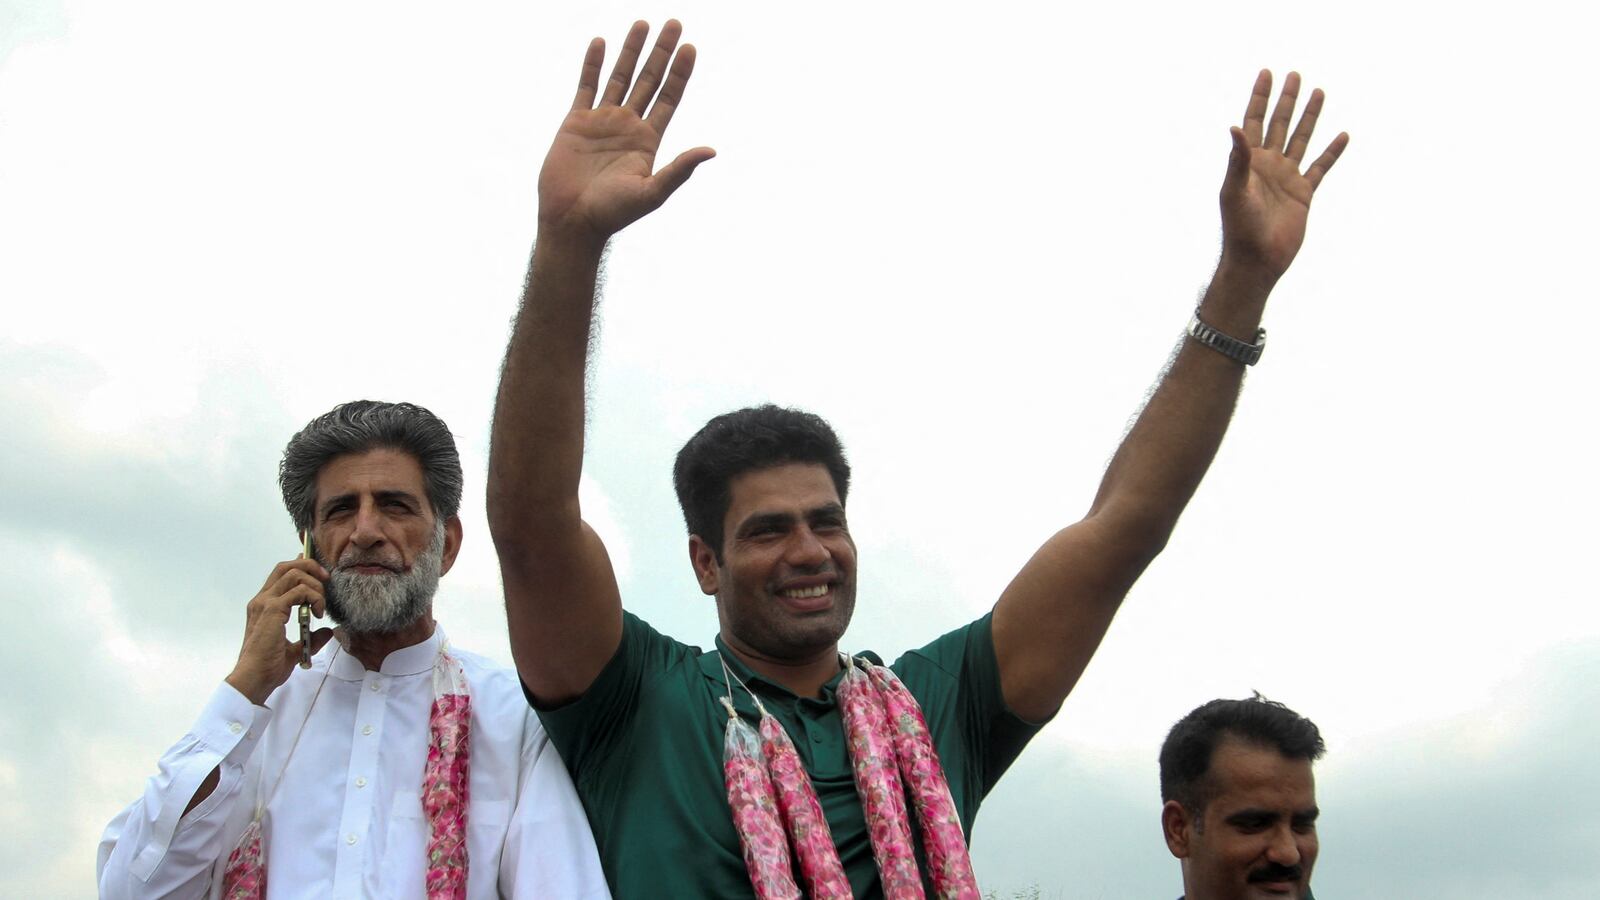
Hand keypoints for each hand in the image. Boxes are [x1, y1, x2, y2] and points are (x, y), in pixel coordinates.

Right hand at [224, 559, 332, 704]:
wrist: (254, 678)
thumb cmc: (268, 667)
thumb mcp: (295, 650)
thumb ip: (312, 639)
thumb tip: (327, 632)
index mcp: (263, 606)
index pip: (281, 575)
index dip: (300, 566)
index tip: (318, 571)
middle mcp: (262, 600)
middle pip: (286, 567)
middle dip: (310, 566)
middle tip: (326, 580)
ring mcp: (265, 603)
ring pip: (294, 574)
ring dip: (315, 585)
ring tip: (320, 606)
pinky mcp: (272, 609)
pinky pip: (299, 591)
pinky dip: (314, 597)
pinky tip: (316, 613)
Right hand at [537, 20, 715, 245]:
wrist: (572, 220)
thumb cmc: (612, 213)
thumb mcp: (652, 192)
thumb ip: (679, 169)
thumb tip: (711, 150)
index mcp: (649, 140)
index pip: (669, 98)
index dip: (680, 73)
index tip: (690, 47)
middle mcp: (628, 126)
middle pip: (649, 80)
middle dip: (661, 52)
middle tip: (673, 22)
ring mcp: (602, 121)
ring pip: (620, 76)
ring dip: (631, 50)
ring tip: (642, 23)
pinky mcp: (576, 121)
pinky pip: (586, 85)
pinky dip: (592, 64)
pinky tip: (601, 42)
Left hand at [1219, 70, 1348, 280]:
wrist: (1257, 260)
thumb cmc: (1240, 228)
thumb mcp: (1235, 191)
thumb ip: (1237, 160)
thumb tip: (1235, 127)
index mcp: (1249, 162)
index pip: (1255, 121)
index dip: (1260, 97)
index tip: (1267, 73)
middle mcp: (1269, 165)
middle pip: (1279, 124)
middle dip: (1286, 100)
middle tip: (1294, 75)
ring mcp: (1287, 178)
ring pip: (1301, 139)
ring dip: (1309, 117)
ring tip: (1319, 92)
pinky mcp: (1303, 194)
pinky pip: (1321, 168)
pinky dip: (1331, 152)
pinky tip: (1342, 135)